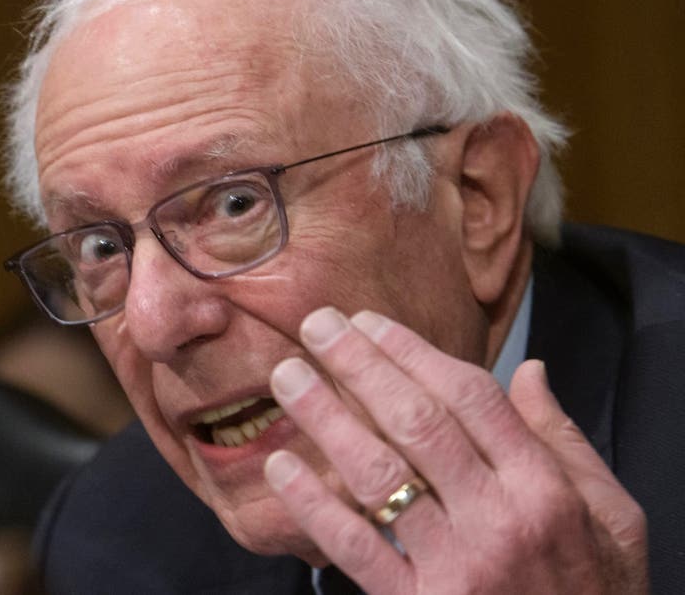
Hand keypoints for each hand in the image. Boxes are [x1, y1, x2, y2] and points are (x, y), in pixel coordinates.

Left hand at [263, 307, 646, 593]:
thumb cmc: (597, 592)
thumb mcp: (612, 517)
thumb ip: (565, 441)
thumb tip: (529, 371)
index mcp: (544, 486)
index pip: (470, 397)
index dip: (412, 352)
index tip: (369, 323)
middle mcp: (499, 518)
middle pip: (416, 421)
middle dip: (361, 365)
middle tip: (317, 327)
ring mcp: (456, 564)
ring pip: (378, 474)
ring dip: (326, 418)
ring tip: (289, 378)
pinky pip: (355, 548)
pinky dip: (313, 505)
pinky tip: (279, 467)